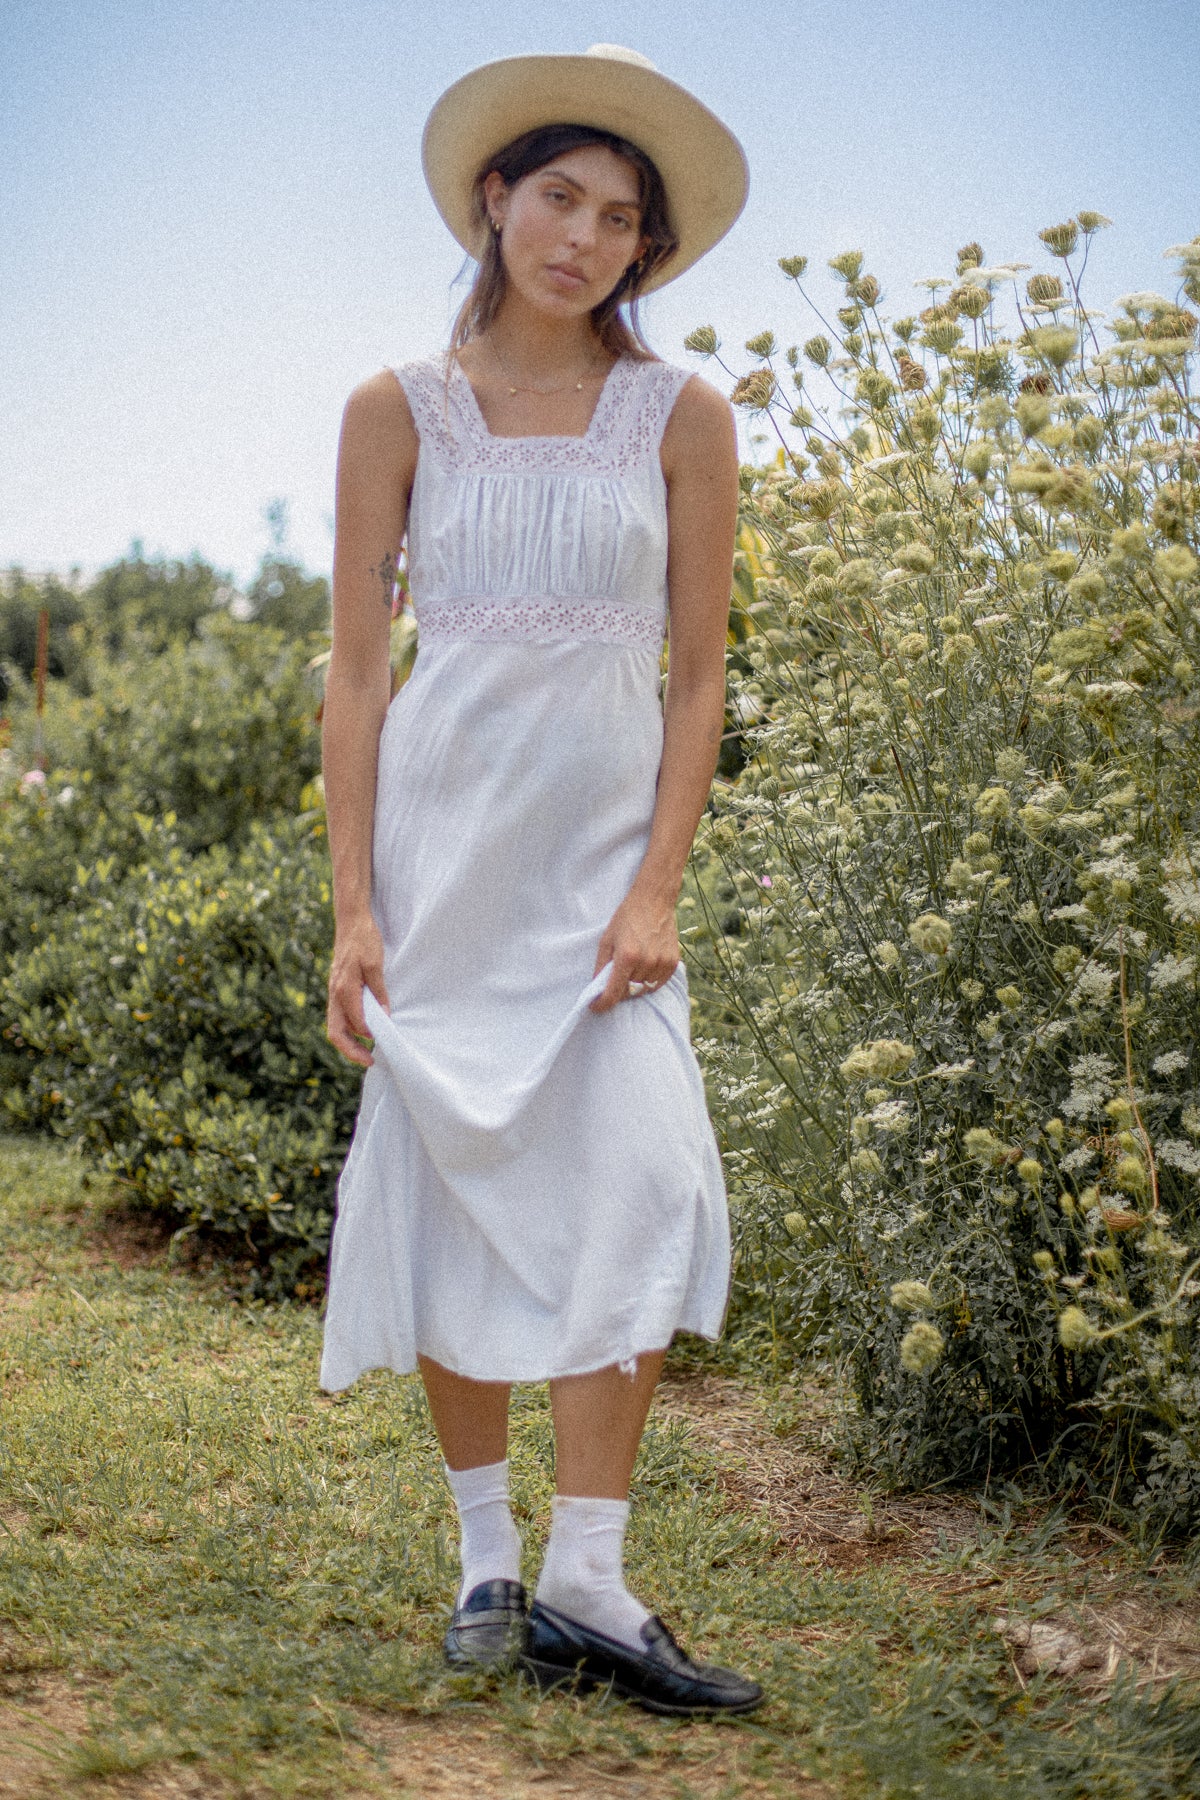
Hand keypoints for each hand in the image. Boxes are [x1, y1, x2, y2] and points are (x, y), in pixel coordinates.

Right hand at [327, 912, 389, 1065]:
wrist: (351, 921)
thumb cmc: (364, 939)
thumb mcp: (375, 964)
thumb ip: (378, 991)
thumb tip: (384, 1015)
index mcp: (344, 989)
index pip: (355, 1023)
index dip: (370, 1036)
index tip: (386, 1043)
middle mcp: (335, 993)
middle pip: (336, 1032)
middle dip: (351, 1051)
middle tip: (370, 1062)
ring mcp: (334, 992)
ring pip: (336, 1026)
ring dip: (350, 1042)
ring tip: (366, 1052)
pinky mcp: (337, 989)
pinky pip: (339, 1016)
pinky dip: (349, 1029)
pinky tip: (363, 1031)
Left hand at [589, 887, 679, 1013]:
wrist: (654, 901)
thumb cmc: (626, 918)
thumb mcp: (606, 939)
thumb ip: (601, 965)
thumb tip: (597, 988)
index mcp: (627, 956)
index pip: (613, 992)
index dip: (602, 1004)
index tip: (595, 1007)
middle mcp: (646, 962)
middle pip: (629, 993)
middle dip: (618, 993)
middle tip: (612, 984)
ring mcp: (662, 963)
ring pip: (644, 990)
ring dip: (634, 988)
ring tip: (629, 973)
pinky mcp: (673, 963)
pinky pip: (658, 984)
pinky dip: (648, 983)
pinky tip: (643, 970)